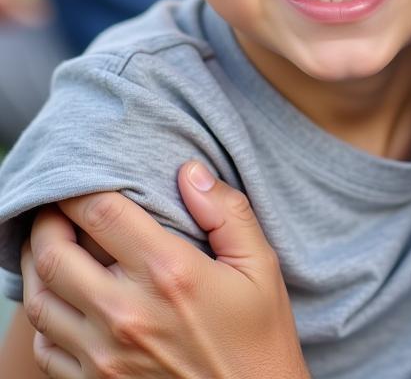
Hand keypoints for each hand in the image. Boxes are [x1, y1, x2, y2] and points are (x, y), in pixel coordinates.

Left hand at [22, 163, 309, 378]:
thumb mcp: (261, 264)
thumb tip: (190, 170)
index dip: (80, 187)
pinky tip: (60, 296)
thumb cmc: (259, 334)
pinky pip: (46, 345)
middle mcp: (127, 312)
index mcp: (170, 272)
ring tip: (47, 242)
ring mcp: (104, 354)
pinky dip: (43, 314)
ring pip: (41, 299)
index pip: (102, 213)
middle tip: (54, 205)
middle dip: (47, 220)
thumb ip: (227, 211)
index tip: (79, 175)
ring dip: (36, 263)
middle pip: (56, 254)